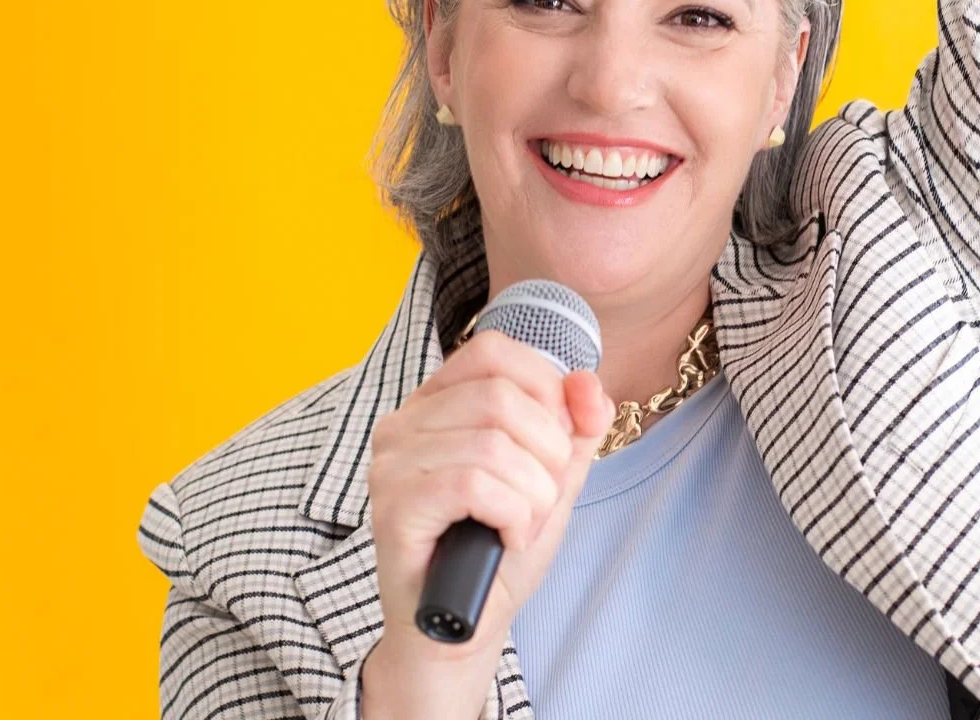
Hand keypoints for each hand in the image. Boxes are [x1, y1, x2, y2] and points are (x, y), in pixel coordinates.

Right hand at [365, 329, 615, 665]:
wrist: (462, 627)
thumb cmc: (497, 551)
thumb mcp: (552, 479)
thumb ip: (576, 427)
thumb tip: (587, 382)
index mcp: (437, 403)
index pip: (495, 352)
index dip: (546, 389)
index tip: (558, 443)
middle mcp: (403, 424)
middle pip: (500, 397)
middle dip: (547, 452)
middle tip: (541, 498)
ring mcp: (392, 465)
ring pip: (492, 444)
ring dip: (533, 494)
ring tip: (521, 526)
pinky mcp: (393, 508)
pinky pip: (473, 484)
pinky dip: (512, 515)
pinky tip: (506, 538)